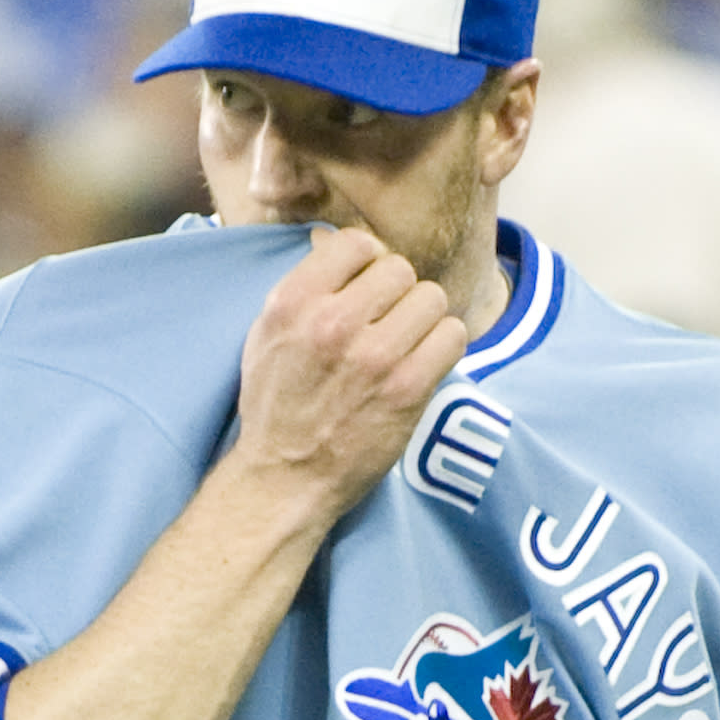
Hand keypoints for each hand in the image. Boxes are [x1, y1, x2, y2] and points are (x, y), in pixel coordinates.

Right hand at [226, 227, 467, 527]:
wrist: (286, 478)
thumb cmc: (276, 406)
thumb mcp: (267, 335)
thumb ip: (304, 288)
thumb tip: (334, 241)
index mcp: (293, 303)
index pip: (356, 243)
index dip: (367, 263)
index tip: (365, 289)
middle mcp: (332, 323)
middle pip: (400, 269)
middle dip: (396, 294)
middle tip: (386, 323)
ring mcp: (374, 356)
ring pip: (431, 298)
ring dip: (423, 319)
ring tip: (405, 344)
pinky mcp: (408, 388)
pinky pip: (452, 335)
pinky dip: (442, 346)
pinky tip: (422, 362)